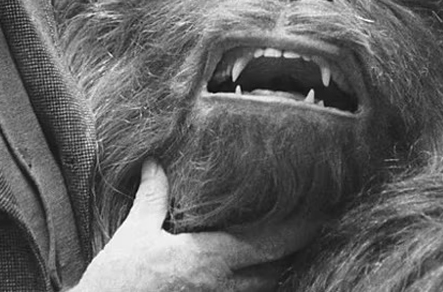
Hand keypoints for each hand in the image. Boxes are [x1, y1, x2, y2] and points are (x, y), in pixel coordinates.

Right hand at [71, 160, 321, 291]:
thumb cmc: (117, 281)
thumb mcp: (133, 234)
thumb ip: (152, 197)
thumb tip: (155, 162)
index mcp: (209, 257)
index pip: (270, 242)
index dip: (302, 226)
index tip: (324, 209)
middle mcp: (223, 285)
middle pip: (278, 267)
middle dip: (302, 245)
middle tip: (323, 221)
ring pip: (267, 287)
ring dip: (282, 265)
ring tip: (298, 244)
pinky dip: (262, 284)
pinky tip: (264, 272)